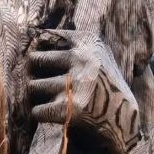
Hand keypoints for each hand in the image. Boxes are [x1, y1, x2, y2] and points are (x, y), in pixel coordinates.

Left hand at [25, 29, 141, 153]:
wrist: (123, 117)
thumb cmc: (101, 83)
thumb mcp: (94, 53)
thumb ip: (69, 43)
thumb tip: (31, 36)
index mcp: (88, 41)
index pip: (45, 37)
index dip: (41, 53)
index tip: (45, 63)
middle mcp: (83, 59)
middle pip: (35, 60)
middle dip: (35, 73)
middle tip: (44, 82)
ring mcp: (77, 83)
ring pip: (33, 86)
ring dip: (37, 95)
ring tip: (51, 98)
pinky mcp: (71, 108)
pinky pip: (37, 110)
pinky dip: (40, 114)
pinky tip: (52, 113)